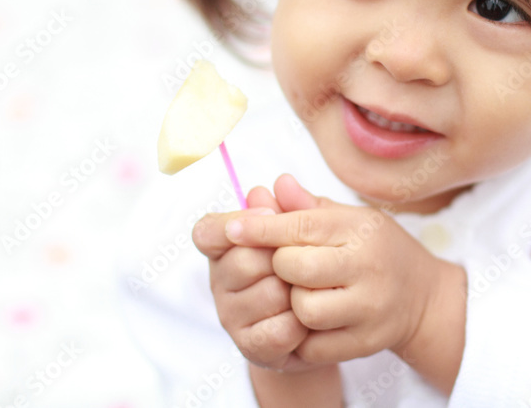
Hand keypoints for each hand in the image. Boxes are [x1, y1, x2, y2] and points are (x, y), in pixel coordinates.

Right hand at [192, 182, 312, 371]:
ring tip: (310, 290)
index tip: (268, 212)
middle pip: (245, 260)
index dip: (235, 221)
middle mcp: (220, 281)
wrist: (323, 321)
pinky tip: (310, 320)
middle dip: (282, 258)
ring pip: (267, 294)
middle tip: (304, 259)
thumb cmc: (309, 264)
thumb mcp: (306, 231)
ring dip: (297, 292)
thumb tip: (282, 182)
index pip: (207, 231)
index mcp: (226, 247)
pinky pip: (279, 330)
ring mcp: (232, 316)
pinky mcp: (250, 347)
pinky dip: (301, 324)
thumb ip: (294, 208)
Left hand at [224, 175, 459, 369]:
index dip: (260, 227)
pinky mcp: (365, 342)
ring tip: (304, 292)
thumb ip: (308, 207)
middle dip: (279, 265)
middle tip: (288, 264)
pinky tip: (311, 319)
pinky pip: (314, 344)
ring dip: (292, 301)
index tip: (232, 227)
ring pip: (303, 309)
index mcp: (361, 229)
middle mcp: (368, 266)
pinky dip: (303, 334)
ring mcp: (369, 307)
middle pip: (295, 267)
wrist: (422, 296)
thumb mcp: (350, 219)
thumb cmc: (376, 250)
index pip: (300, 225)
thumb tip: (273, 186)